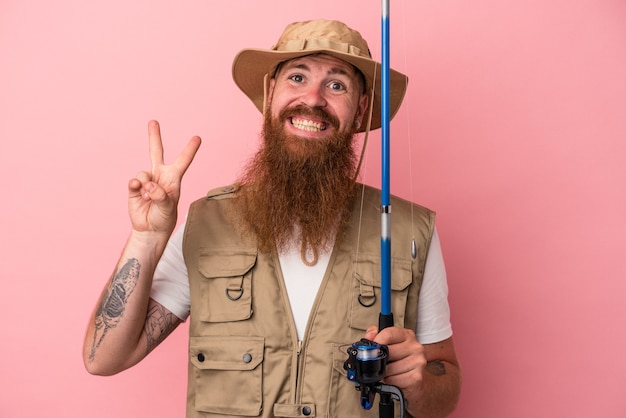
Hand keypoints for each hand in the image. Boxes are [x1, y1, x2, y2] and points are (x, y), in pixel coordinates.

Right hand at [128, 120, 200, 234]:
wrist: (150, 228)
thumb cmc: (164, 217)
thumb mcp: (168, 207)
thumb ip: (160, 195)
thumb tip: (149, 184)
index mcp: (173, 178)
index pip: (183, 161)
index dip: (190, 149)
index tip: (198, 137)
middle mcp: (160, 175)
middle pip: (156, 151)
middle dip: (154, 136)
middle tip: (153, 121)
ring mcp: (146, 180)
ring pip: (143, 173)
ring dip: (145, 186)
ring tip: (148, 198)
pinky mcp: (134, 187)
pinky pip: (133, 181)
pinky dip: (136, 186)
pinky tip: (139, 193)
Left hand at [364, 326, 425, 397]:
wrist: (415, 378)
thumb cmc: (399, 358)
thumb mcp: (388, 342)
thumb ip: (376, 335)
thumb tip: (369, 337)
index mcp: (407, 335)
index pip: (388, 334)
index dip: (376, 342)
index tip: (371, 348)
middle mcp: (415, 347)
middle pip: (387, 352)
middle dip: (378, 360)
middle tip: (378, 362)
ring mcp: (418, 362)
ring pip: (389, 368)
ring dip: (382, 372)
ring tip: (386, 371)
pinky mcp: (416, 377)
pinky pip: (394, 380)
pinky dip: (388, 381)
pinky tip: (391, 378)